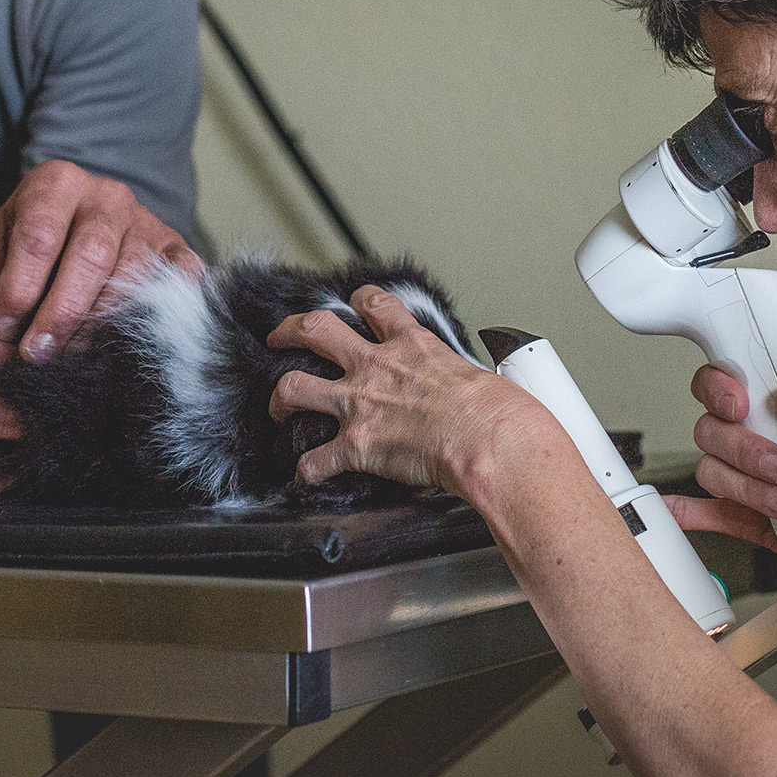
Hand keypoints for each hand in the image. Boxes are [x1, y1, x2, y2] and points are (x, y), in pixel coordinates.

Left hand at [0, 160, 202, 360]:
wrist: (84, 224)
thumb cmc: (28, 241)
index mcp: (55, 183)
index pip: (38, 236)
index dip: (19, 289)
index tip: (2, 331)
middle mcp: (108, 196)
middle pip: (91, 256)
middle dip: (61, 313)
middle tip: (38, 355)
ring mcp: (149, 222)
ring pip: (135, 276)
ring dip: (102, 325)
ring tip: (73, 359)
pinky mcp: (178, 250)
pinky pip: (179, 285)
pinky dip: (158, 317)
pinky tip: (126, 347)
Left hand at [265, 286, 549, 498]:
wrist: (490, 441)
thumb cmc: (499, 413)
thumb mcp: (481, 373)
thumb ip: (462, 376)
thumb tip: (477, 390)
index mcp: (412, 346)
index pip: (376, 306)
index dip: (358, 301)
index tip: (352, 305)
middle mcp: (376, 367)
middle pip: (316, 330)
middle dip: (290, 331)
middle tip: (280, 337)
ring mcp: (360, 404)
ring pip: (295, 386)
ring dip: (280, 399)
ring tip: (277, 408)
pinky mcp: (356, 446)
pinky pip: (315, 460)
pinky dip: (306, 470)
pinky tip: (305, 475)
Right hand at [668, 364, 776, 550]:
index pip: (726, 380)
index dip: (719, 386)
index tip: (741, 403)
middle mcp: (759, 437)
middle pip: (710, 428)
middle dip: (742, 447)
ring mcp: (750, 480)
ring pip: (711, 471)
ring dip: (743, 487)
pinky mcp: (749, 521)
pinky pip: (707, 514)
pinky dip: (690, 513)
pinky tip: (686, 512)